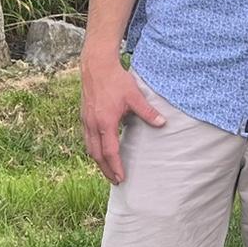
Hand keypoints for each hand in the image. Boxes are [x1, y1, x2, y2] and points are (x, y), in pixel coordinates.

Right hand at [81, 58, 165, 183]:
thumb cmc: (116, 80)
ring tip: (108, 169)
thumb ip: (148, 112)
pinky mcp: (84, 115)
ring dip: (99, 161)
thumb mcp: (135, 96)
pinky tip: (101, 150)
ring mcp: (86, 120)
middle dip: (105, 169)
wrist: (96, 66)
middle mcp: (92, 124)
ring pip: (90, 147)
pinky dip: (94, 148)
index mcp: (105, 122)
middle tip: (115, 180)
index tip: (121, 177)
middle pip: (96, 155)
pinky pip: (87, 138)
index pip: (110, 151)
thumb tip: (163, 123)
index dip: (115, 166)